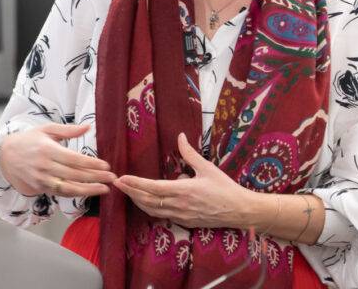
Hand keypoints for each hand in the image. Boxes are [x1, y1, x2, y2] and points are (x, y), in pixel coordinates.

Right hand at [0, 123, 115, 197]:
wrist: (6, 157)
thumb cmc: (29, 140)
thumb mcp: (46, 130)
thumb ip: (68, 130)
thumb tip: (88, 127)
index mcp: (47, 149)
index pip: (73, 159)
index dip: (90, 163)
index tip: (106, 165)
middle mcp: (45, 166)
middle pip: (74, 174)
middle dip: (95, 177)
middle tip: (112, 178)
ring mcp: (42, 179)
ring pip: (69, 187)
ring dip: (88, 190)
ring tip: (105, 189)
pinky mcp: (41, 188)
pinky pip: (61, 193)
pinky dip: (76, 194)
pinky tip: (89, 193)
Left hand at [113, 133, 256, 228]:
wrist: (241, 211)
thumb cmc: (226, 188)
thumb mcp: (207, 168)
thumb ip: (190, 154)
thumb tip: (180, 136)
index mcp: (183, 190)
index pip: (153, 188)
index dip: (135, 184)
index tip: (121, 179)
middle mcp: (179, 205)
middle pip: (147, 201)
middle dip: (130, 192)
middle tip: (116, 184)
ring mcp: (181, 216)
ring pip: (153, 210)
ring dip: (138, 201)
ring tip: (127, 192)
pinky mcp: (185, 222)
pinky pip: (163, 216)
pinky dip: (151, 209)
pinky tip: (146, 202)